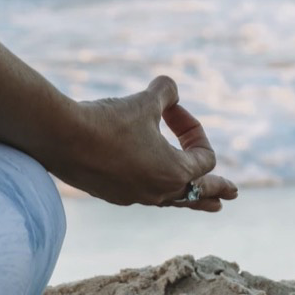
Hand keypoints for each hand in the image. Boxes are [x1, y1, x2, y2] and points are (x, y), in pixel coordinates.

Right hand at [42, 75, 238, 211]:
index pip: (204, 157)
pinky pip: (144, 195)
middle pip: (198, 193)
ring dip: (191, 197)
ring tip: (209, 204)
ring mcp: (135, 197)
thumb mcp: (144, 100)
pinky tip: (153, 187)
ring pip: (172, 200)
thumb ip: (166, 92)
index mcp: (175, 173)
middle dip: (216, 189)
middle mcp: (158, 192)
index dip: (194, 129)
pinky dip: (156, 189)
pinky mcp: (112, 194)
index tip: (172, 110)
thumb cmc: (108, 120)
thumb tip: (171, 89)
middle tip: (233, 194)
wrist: (61, 138)